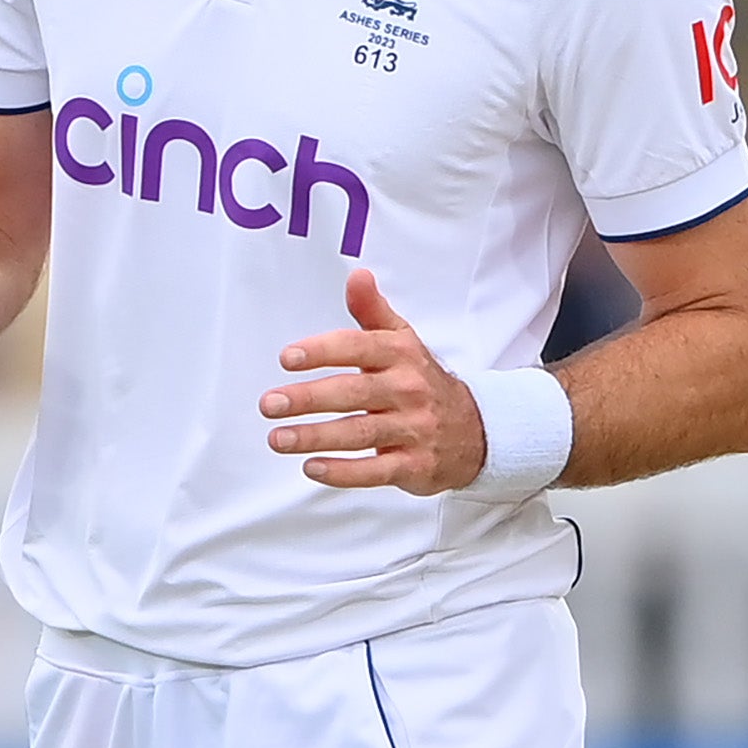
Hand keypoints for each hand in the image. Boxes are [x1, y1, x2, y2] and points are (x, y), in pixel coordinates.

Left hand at [263, 269, 488, 495]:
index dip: (322, 352)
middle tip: (269, 404)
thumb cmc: (422, 380)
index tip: (287, 358)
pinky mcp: (414, 466)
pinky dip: (342, 472)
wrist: (478, 430)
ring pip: (359, 434)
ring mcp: (413, 430)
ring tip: (277, 438)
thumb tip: (357, 276)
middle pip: (352, 393)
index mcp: (401, 356)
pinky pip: (375, 471)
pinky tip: (311, 468)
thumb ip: (372, 310)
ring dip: (315, 437)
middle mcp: (408, 391)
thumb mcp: (403, 340)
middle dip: (307, 399)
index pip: (358, 347)